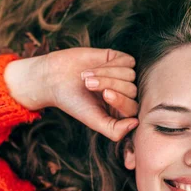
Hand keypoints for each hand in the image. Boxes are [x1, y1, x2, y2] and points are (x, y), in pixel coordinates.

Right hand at [4, 48, 138, 141]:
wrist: (54, 78)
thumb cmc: (74, 102)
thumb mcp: (94, 121)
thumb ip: (115, 130)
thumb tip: (136, 123)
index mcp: (121, 112)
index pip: (134, 108)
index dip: (121, 100)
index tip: (105, 95)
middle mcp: (125, 94)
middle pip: (132, 90)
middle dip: (109, 85)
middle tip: (88, 85)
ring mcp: (123, 77)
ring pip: (130, 75)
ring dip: (106, 74)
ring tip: (86, 77)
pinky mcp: (119, 60)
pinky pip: (128, 62)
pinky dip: (110, 64)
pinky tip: (94, 68)